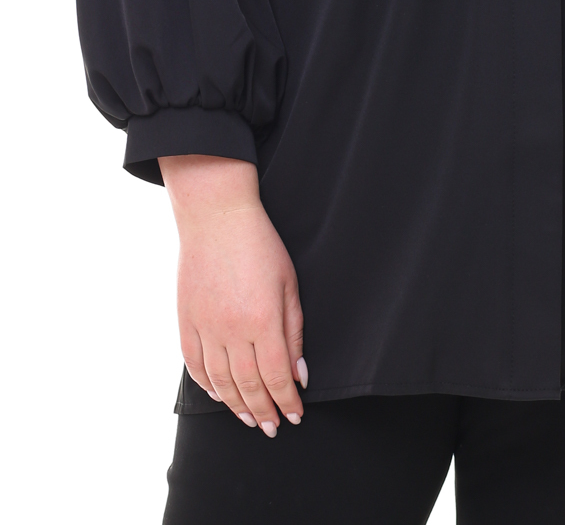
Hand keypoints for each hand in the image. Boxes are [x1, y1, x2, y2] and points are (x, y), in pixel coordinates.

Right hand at [159, 155, 306, 436]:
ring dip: (236, 405)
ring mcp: (205, 327)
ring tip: (250, 419)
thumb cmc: (261, 245)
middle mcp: (231, 330)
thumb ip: (293, 331)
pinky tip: (217, 394)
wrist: (216, 217)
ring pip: (219, 381)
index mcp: (262, 321)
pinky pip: (194, 363)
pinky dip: (205, 383)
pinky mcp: (185, 320)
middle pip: (248, 385)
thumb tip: (299, 373)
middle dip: (264, 411)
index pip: (276, 377)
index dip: (286, 401)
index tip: (294, 416)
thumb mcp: (289, 284)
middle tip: (273, 428)